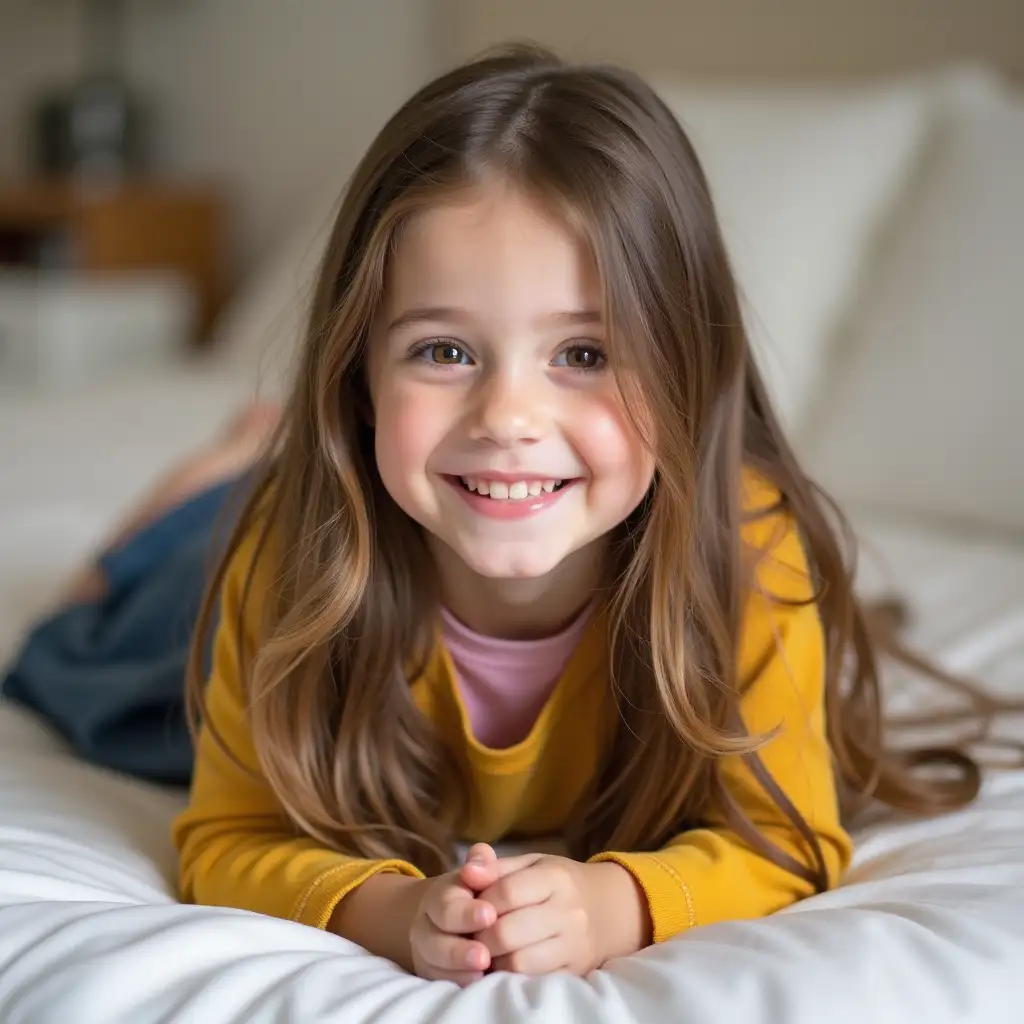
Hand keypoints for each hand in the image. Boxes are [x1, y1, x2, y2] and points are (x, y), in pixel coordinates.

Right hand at [408, 843, 501, 984]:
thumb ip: (482, 863)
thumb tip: (482, 855)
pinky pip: (440, 984)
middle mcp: (426, 926)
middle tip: (484, 955)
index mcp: (439, 897)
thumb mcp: (478, 872)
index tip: (489, 915)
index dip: (466, 913)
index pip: (447, 906)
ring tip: (483, 971)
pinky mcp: (432, 975)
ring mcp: (427, 953)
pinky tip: (478, 984)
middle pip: (435, 942)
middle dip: (459, 950)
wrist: (452, 915)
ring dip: (459, 970)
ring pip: (435, 966)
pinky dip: (458, 984)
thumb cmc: (475, 891)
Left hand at [469, 854, 636, 976]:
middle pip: (507, 932)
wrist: (610, 908)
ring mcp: (574, 945)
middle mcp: (569, 912)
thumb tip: (467, 871)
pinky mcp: (575, 972)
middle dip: (481, 935)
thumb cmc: (559, 882)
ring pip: (518, 962)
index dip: (481, 902)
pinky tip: (506, 962)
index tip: (473, 907)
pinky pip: (533, 980)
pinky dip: (512, 975)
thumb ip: (496, 867)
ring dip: (494, 959)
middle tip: (473, 934)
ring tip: (489, 950)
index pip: (507, 892)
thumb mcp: (531, 864)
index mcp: (555, 877)